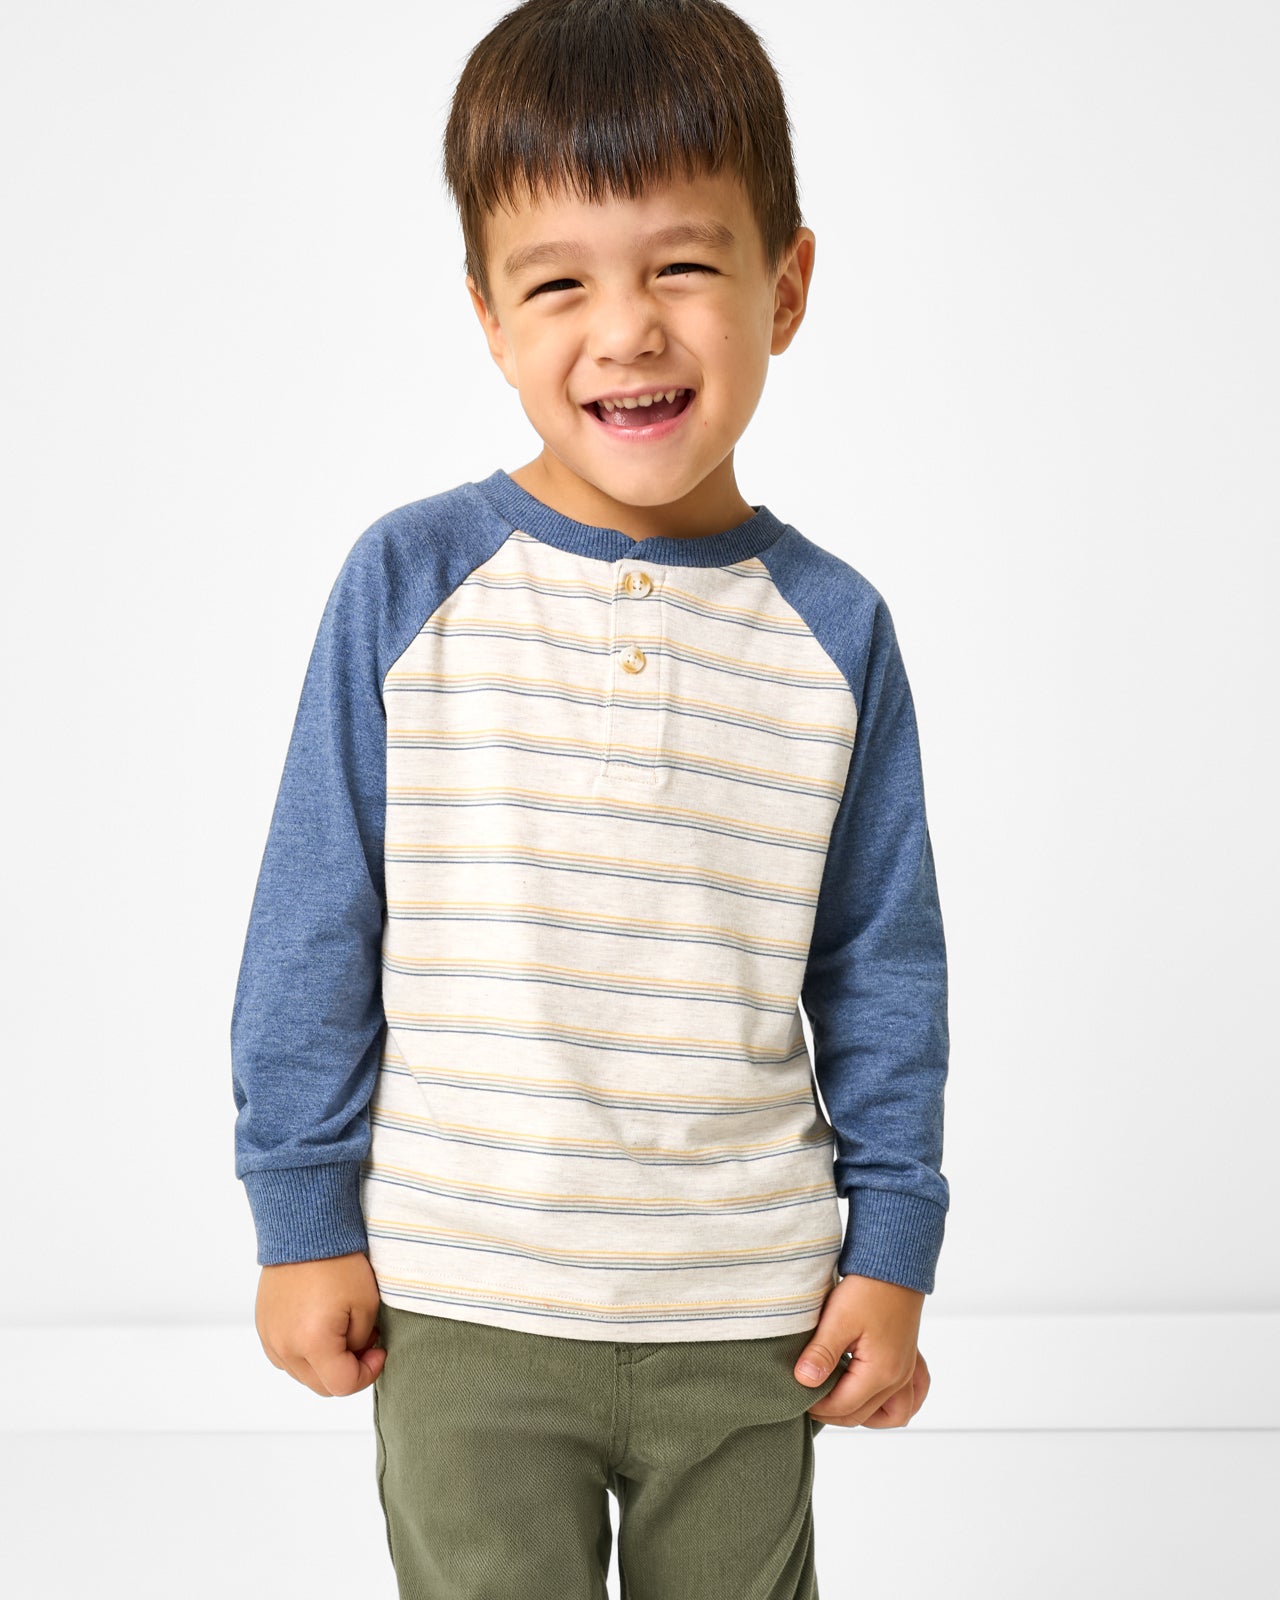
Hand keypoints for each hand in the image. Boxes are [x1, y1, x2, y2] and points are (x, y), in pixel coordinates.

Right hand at [255, 1251, 386, 1396]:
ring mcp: (270, 1338)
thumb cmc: (338, 1261)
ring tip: (343, 1331)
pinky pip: (286, 1357)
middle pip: (321, 1385)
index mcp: (312, 1343)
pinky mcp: (264, 1327)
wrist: (306, 1231)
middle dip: (347, 1370)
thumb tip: (354, 1354)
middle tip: (366, 1343)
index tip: (379, 1352)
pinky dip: (305, 1352)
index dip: (367, 1374)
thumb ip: (360, 1342)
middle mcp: (285, 1347)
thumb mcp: (366, 1304)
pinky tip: (321, 1328)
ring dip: (325, 1364)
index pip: (342, 1385)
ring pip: (303, 1374)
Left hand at [793, 1273, 930, 1427]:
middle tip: (806, 1399)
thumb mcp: (838, 1319)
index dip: (816, 1406)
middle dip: (832, 1412)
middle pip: (862, 1415)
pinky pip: (910, 1399)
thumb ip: (821, 1353)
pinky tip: (874, 1400)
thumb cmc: (868, 1288)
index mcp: (881, 1372)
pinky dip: (892, 1406)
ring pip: (891, 1416)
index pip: (843, 1407)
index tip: (796, 1396)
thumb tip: (804, 1382)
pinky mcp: (908, 1361)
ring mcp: (907, 1371)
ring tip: (836, 1402)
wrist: (894, 1265)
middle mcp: (899, 1379)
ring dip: (862, 1415)